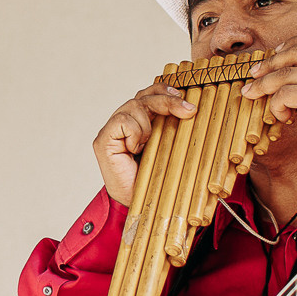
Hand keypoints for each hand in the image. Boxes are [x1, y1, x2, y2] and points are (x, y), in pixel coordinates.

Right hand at [93, 82, 198, 204]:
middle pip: (144, 96)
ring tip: (147, 145)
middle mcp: (122, 120)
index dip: (166, 91)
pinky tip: (135, 149)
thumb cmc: (154, 179)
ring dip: (148, 124)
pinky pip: (122, 121)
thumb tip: (194, 109)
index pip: (149, 93)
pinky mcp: (102, 139)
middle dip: (168, 101)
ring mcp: (111, 129)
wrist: (138, 204)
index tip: (185, 99)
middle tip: (188, 111)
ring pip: (133, 105)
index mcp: (139, 120)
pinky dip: (134, 134)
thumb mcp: (170, 147)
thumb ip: (173, 127)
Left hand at [241, 34, 296, 154]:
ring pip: (284, 73)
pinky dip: (276, 104)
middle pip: (294, 52)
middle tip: (254, 74)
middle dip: (269, 63)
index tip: (275, 54)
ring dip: (264, 86)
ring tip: (253, 95)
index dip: (291, 44)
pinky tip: (281, 116)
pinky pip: (285, 93)